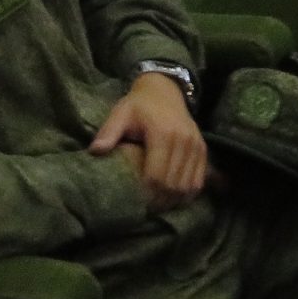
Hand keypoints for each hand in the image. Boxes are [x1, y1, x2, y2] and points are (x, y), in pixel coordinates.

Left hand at [90, 75, 205, 212]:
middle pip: (172, 185)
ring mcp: (195, 145)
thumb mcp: (120, 113)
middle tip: (145, 208)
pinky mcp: (202, 149)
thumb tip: (95, 152)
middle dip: (159, 202)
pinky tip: (172, 198)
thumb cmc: (138, 105)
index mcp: (162, 133)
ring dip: (173, 201)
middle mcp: (183, 140)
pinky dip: (186, 194)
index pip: (156, 176)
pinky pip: (198, 181)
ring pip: (187, 187)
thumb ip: (108, 132)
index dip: (146, 194)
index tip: (135, 202)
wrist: (165, 90)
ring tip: (157, 205)